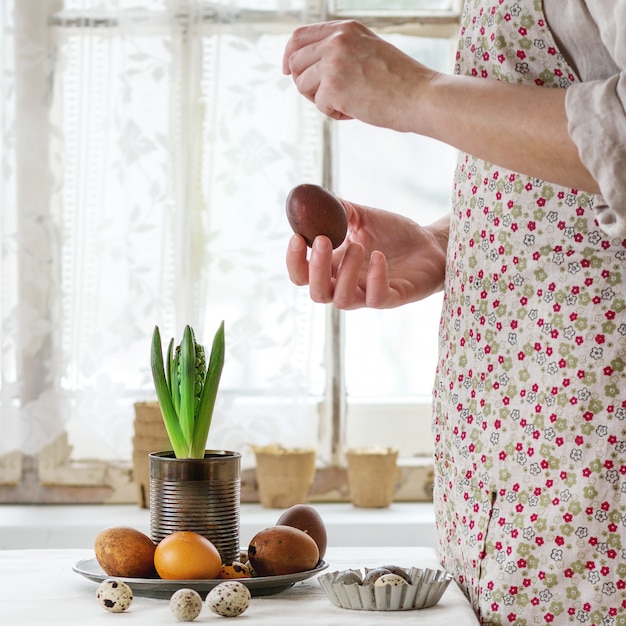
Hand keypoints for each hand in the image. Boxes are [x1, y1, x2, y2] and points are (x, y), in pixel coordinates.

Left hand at [282, 20, 436, 131]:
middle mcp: (337, 40)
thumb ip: (341, 52)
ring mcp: (334, 62)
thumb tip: (311, 67)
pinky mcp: (334, 86)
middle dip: (306, 84)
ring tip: (348, 103)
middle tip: (328, 97)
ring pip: (303, 85)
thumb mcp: (368, 51)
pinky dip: (335, 113)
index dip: (289, 55)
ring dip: (321, 100)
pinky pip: (319, 105)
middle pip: (295, 62)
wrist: (420, 96)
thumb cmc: (400, 81)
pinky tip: (355, 110)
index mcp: (345, 29)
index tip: (288, 71)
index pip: (300, 35)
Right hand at [285, 199, 448, 309]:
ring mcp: (368, 294)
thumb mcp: (362, 216)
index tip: (297, 237)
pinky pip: (376, 299)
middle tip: (323, 240)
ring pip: (342, 300)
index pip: (302, 275)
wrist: (431, 243)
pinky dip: (374, 278)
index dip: (294, 261)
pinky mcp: (392, 299)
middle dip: (315, 269)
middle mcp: (346, 285)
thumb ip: (337, 210)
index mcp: (333, 267)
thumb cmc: (394, 233)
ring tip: (360, 245)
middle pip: (317, 294)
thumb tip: (310, 196)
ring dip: (345, 272)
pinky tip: (379, 256)